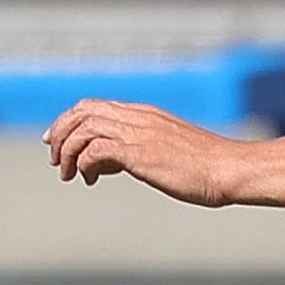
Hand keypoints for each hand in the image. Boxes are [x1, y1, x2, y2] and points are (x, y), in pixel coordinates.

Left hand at [44, 100, 248, 205]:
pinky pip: (95, 150)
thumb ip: (135, 152)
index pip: (94, 105)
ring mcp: (138, 134)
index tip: (57, 140)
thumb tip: (107, 164)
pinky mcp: (139, 153)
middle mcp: (138, 118)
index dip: (69, 120)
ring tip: (67, 175)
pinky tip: (89, 179)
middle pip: (82, 111)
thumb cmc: (207, 168)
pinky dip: (84, 163)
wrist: (230, 170)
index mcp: (145, 114)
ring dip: (67, 152)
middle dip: (60, 132)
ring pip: (83, 128)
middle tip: (53, 158)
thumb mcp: (166, 152)